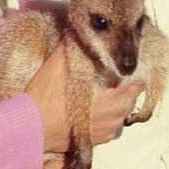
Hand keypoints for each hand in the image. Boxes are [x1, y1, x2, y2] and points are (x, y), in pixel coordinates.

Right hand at [25, 44, 143, 151]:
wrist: (32, 128)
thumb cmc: (46, 95)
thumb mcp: (59, 62)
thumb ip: (76, 44)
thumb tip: (81, 29)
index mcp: (117, 91)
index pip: (136, 76)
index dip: (125, 69)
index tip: (112, 65)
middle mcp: (120, 111)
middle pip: (132, 93)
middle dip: (122, 85)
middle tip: (103, 78)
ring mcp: (113, 127)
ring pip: (123, 108)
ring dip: (115, 101)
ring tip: (96, 93)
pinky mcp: (104, 139)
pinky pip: (113, 124)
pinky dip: (106, 116)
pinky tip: (91, 109)